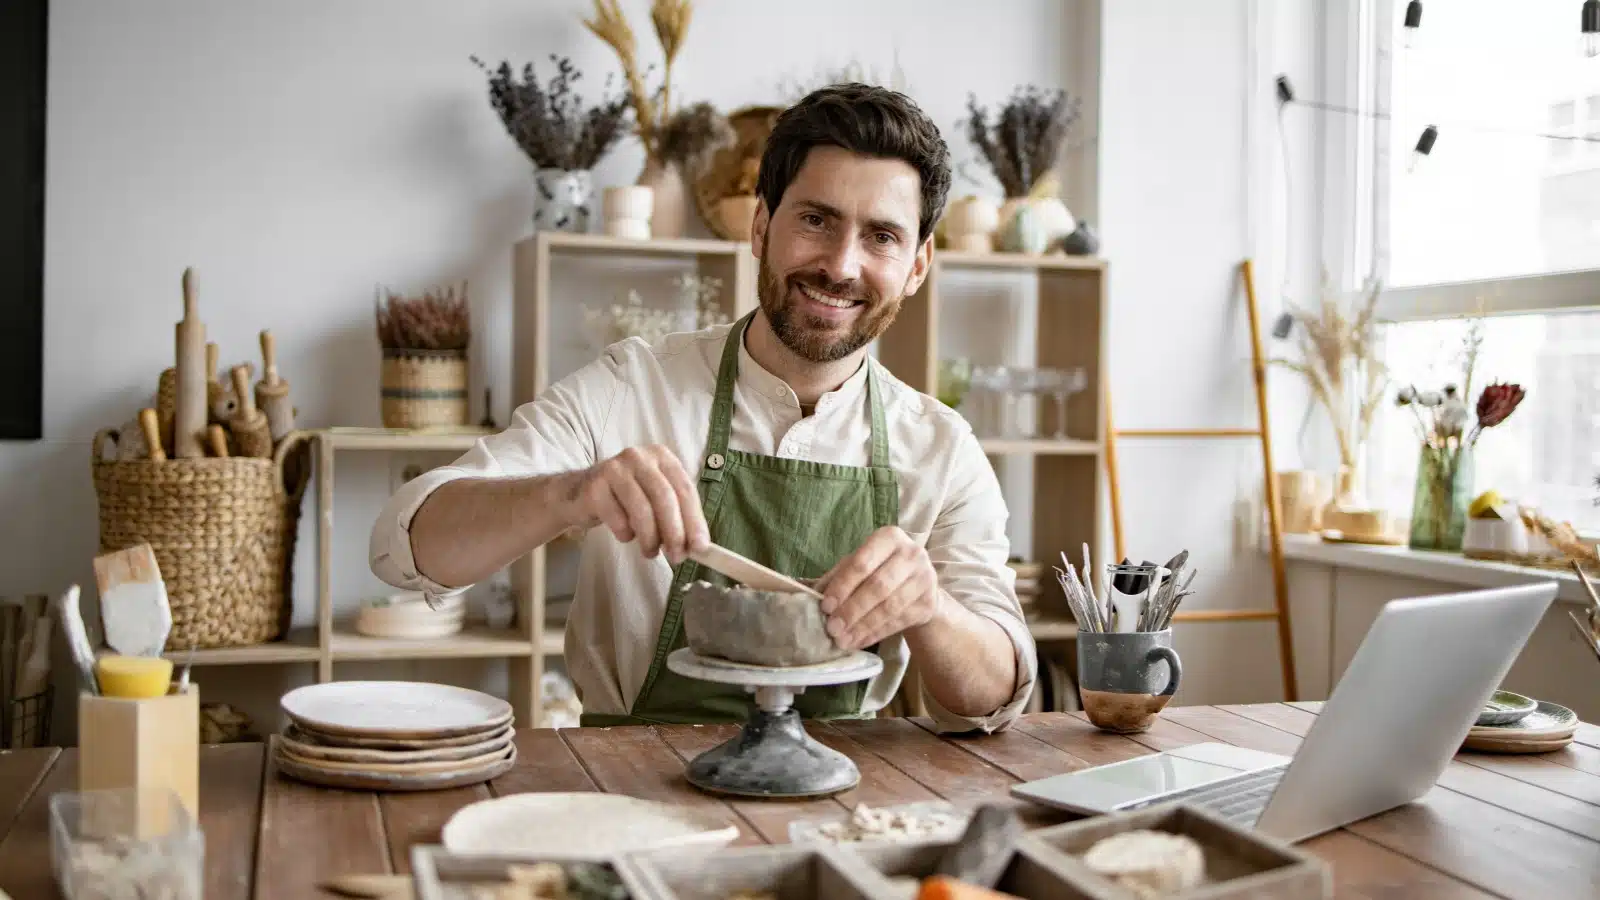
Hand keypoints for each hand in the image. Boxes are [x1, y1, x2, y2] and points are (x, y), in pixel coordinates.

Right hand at [565, 445, 709, 564]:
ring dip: (650, 538)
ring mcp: (614, 468)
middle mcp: (639, 456)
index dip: (695, 520)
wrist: (580, 493)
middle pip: (664, 497)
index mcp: (662, 456)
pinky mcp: (594, 486)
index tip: (701, 547)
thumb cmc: (626, 498)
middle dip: (674, 532)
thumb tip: (699, 546)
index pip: (685, 489)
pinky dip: (625, 534)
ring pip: (641, 509)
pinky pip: (617, 518)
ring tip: (650, 552)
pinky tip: (625, 535)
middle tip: (677, 556)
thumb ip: (678, 517)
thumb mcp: (656, 499)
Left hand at [816, 526, 943, 650]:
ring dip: (863, 626)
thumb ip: (839, 575)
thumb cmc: (882, 569)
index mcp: (889, 537)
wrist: (920, 584)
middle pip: (878, 586)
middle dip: (852, 610)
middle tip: (832, 628)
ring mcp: (925, 578)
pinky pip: (898, 621)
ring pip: (889, 607)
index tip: (825, 606)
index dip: (842, 586)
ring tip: (842, 640)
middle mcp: (912, 554)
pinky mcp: (929, 602)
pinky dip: (875, 634)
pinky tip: (858, 641)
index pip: (862, 563)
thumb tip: (811, 593)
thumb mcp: (862, 564)